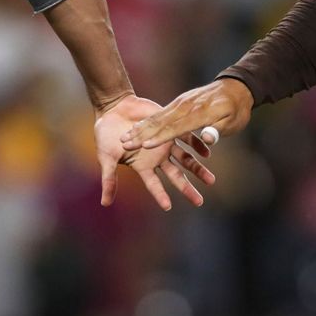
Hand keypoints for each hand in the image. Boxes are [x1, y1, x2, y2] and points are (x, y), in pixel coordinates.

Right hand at [94, 93, 215, 209]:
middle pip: (175, 175)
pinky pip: (186, 136)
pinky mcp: (170, 127)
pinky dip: (196, 144)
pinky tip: (206, 152)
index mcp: (143, 165)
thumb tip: (105, 203)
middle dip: (187, 188)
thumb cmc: (106, 134)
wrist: (114, 108)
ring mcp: (165, 142)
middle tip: (199, 202)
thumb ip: (109, 179)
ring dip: (197, 168)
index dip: (160, 195)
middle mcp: (157, 156)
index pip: (153, 184)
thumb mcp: (106, 157)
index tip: (168, 207)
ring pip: (185, 158)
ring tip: (210, 180)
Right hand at [120, 78, 253, 150]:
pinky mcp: (180, 101)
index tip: (145, 146)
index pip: (176, 128)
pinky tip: (137, 128)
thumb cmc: (236, 110)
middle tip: (125, 143)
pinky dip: (147, 122)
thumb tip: (206, 139)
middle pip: (161, 123)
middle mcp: (187, 107)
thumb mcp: (233, 122)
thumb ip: (217, 130)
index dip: (160, 138)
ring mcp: (182, 103)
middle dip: (142, 134)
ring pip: (158, 117)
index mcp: (200, 114)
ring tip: (125, 138)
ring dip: (140, 129)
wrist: (236, 87)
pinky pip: (161, 113)